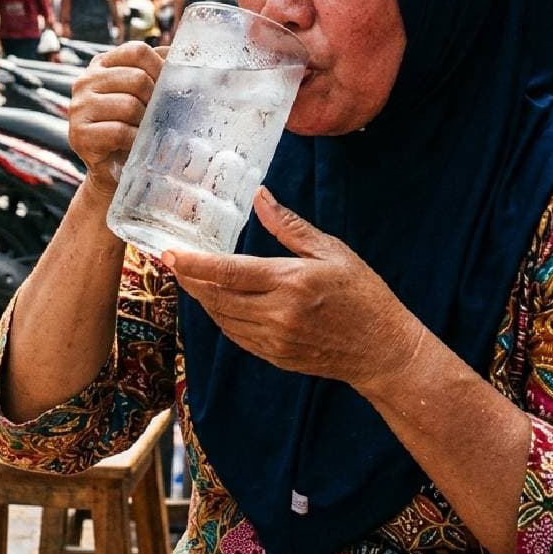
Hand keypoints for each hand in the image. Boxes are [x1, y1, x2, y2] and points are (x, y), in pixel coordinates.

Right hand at [68, 42, 165, 195]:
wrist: (113, 169)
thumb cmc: (135, 126)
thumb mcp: (146, 93)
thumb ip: (160, 69)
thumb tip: (191, 49)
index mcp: (102, 64)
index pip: (137, 50)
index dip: (160, 68)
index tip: (167, 88)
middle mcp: (85, 81)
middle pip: (137, 78)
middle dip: (154, 101)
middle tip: (156, 116)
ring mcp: (78, 107)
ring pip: (129, 105)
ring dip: (145, 123)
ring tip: (144, 131)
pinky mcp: (78, 133)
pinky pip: (119, 131)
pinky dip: (135, 140)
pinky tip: (135, 145)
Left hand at [165, 188, 418, 391]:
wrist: (383, 350)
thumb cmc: (363, 295)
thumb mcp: (332, 251)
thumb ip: (289, 226)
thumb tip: (260, 196)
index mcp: (291, 282)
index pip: (229, 272)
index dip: (194, 264)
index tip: (169, 254)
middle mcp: (278, 314)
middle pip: (217, 298)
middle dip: (189, 280)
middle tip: (170, 263)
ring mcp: (274, 340)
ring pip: (223, 319)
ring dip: (202, 300)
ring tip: (189, 279)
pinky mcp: (275, 357)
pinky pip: (237, 337)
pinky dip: (221, 318)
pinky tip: (217, 303)